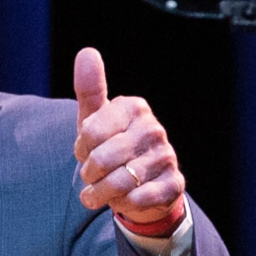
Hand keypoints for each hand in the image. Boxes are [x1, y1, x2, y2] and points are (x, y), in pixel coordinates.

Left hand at [73, 47, 187, 235]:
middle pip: (102, 160)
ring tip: (99, 192)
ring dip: (101, 193)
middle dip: (89, 173)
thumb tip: (87, 52)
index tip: (86, 150)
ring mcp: (167, 156)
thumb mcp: (94, 120)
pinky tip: (123, 200)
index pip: (89, 132)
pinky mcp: (174, 184)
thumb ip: (90, 88)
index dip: (81, 148)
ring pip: (119, 182)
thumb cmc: (111, 146)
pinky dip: (124, 203)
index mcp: (134, 107)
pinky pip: (139, 198)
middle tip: (91, 175)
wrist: (139, 184)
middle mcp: (154, 129)